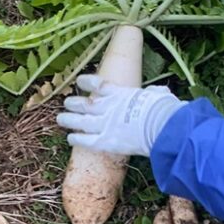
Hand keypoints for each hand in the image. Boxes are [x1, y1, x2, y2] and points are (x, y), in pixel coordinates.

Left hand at [57, 75, 184, 156]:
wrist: (160, 124)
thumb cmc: (163, 108)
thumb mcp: (159, 94)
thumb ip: (155, 92)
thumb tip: (160, 91)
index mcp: (121, 94)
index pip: (99, 86)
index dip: (88, 83)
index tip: (79, 81)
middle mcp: (108, 108)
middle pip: (86, 104)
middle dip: (74, 103)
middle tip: (66, 103)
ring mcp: (105, 125)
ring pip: (81, 121)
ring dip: (69, 119)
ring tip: (60, 118)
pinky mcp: (105, 142)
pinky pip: (86, 141)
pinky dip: (77, 139)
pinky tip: (69, 138)